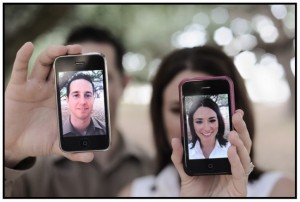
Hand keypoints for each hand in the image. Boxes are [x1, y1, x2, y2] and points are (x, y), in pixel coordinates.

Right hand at [5, 42, 93, 167]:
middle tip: (79, 50)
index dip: (79, 69)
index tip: (91, 62)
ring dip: (53, 53)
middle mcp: (48, 89)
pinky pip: (19, 69)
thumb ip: (72, 149)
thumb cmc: (37, 140)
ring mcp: (33, 87)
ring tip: (64, 48)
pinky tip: (29, 46)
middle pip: (59, 66)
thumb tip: (90, 157)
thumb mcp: (57, 144)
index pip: (70, 79)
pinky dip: (23, 56)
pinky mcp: (17, 88)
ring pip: (43, 63)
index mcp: (59, 98)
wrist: (15, 145)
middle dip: (68, 56)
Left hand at [171, 109, 251, 196]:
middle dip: (241, 128)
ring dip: (239, 143)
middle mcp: (233, 165)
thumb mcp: (185, 173)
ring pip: (245, 156)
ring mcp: (237, 176)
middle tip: (237, 114)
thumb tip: (175, 139)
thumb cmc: (195, 193)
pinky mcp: (239, 187)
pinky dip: (236, 160)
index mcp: (223, 159)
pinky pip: (240, 172)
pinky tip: (232, 150)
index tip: (233, 111)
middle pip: (242, 144)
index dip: (234, 126)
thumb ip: (180, 158)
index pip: (232, 140)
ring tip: (232, 133)